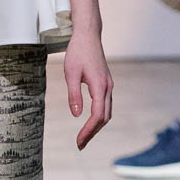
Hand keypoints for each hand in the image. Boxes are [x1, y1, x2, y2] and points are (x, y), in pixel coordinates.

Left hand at [64, 29, 112, 150]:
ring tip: (84, 137)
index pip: (97, 116)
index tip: (78, 141)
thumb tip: (76, 115)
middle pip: (104, 118)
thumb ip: (73, 95)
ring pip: (107, 112)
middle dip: (92, 132)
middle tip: (80, 144)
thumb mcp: (70, 74)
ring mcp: (108, 86)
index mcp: (100, 86)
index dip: (88, 131)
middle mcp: (108, 87)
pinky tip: (89, 122)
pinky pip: (105, 105)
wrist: (88, 36)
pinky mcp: (106, 84)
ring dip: (96, 126)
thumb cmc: (77, 52)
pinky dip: (99, 117)